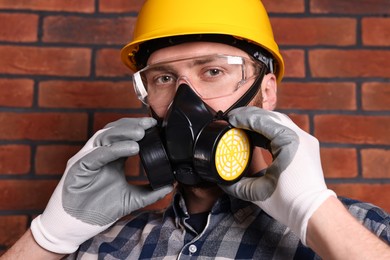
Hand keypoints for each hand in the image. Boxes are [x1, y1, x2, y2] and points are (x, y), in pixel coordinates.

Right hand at [30, 117, 172, 253]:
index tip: (155, 125)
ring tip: (141, 133)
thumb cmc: (99, 210)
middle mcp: (99, 154)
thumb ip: (150, 192)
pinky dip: (113, 149)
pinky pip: (95, 155)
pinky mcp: (77, 168)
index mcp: (111, 158)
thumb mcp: (131, 200)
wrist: (77, 227)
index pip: (124, 136)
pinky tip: (130, 148)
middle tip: (149, 124)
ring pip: (104, 138)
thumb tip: (170, 186)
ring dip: (123, 133)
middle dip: (132, 126)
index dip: (138, 129)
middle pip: (114, 132)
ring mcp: (87, 159)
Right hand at [220, 107, 334, 244]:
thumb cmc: (289, 203)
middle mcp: (300, 136)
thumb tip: (222, 179)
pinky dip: (270, 129)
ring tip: (243, 125)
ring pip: (280, 121)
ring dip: (261, 121)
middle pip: (272, 116)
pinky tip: (258, 135)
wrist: (315, 213)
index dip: (243, 117)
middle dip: (251, 116)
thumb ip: (237, 183)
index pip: (262, 120)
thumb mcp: (257, 192)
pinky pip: (286, 130)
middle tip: (233, 119)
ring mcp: (306, 140)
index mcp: (288, 142)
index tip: (229, 118)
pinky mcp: (307, 146)